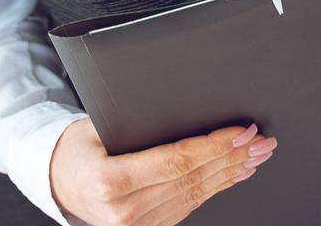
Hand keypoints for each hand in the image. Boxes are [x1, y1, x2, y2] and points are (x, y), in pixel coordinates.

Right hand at [49, 115, 273, 224]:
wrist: (60, 181)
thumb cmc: (79, 146)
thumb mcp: (97, 126)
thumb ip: (138, 126)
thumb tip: (191, 107)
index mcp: (110, 181)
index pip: (175, 162)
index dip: (213, 146)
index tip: (240, 130)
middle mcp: (125, 212)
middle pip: (192, 180)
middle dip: (231, 157)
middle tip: (261, 140)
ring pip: (196, 196)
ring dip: (230, 174)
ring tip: (256, 155)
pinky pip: (189, 206)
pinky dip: (215, 188)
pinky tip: (234, 174)